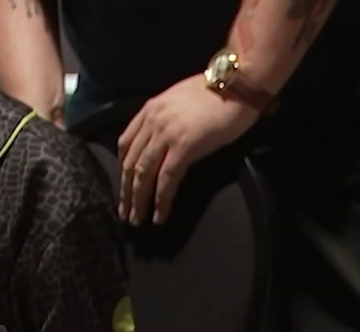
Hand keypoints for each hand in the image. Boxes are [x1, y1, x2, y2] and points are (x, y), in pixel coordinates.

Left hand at [118, 74, 260, 224]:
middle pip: (130, 163)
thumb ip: (168, 118)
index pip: (125, 144)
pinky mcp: (184, 147)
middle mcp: (152, 122)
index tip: (124, 187)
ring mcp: (166, 134)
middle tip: (125, 213)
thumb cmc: (218, 92)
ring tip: (138, 220)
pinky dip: (161, 200)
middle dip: (126, 191)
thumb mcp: (181, 101)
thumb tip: (167, 139)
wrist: (237, 84)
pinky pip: (166, 179)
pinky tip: (160, 215)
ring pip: (143, 174)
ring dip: (138, 200)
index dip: (122, 169)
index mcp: (150, 109)